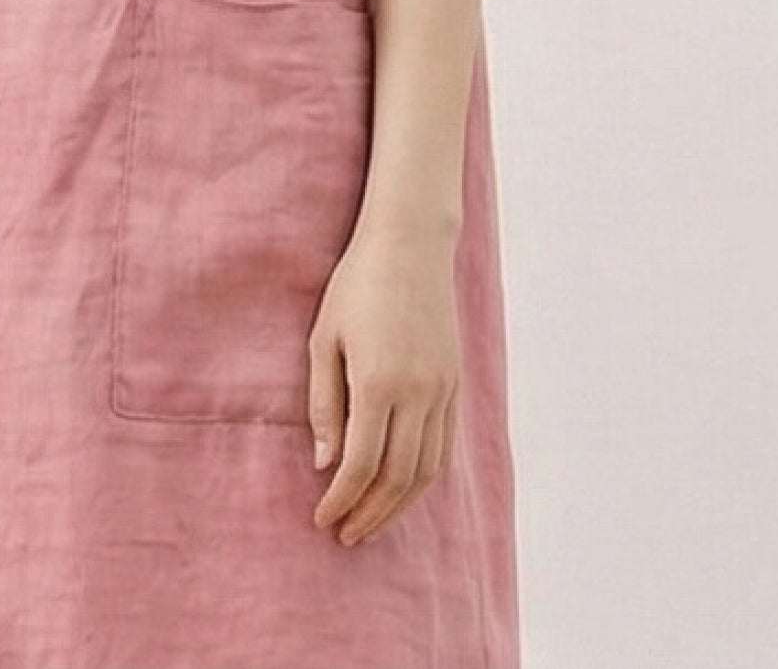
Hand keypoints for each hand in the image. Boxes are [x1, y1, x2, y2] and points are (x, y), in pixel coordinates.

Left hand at [306, 220, 459, 546]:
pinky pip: (444, 447)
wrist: (410, 243)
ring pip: (427, 470)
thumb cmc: (356, 285)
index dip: (341, 499)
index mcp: (379, 382)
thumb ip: (324, 403)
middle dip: (370, 513)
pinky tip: (402, 489)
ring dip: (399, 505)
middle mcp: (418, 393)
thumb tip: (324, 464)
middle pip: (397, 478)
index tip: (322, 519)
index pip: (361, 464)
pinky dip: (423, 477)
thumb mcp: (324, 338)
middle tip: (345, 534)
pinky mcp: (455, 383)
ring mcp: (442, 389)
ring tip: (371, 522)